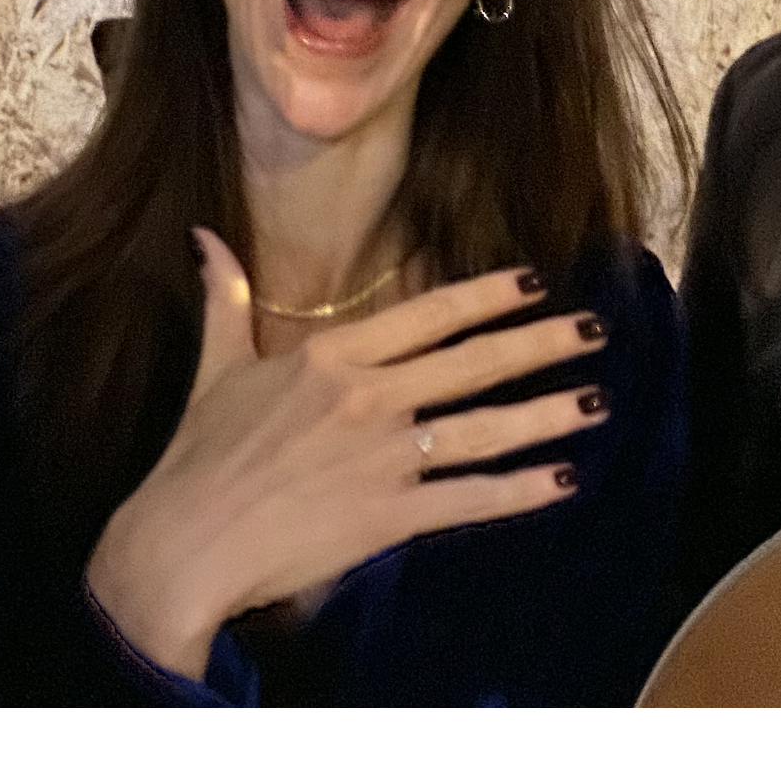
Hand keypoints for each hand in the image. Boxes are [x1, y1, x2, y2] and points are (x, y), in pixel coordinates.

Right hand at [85, 229, 610, 675]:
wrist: (183, 544)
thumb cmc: (196, 458)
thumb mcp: (215, 366)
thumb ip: (225, 296)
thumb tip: (205, 235)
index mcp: (330, 356)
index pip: (427, 315)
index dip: (487, 297)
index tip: (533, 283)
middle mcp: (367, 398)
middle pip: (473, 362)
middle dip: (540, 344)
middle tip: (594, 329)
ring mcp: (383, 458)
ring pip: (485, 428)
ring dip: (547, 414)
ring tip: (597, 400)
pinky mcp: (389, 516)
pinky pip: (470, 499)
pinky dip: (520, 491)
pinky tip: (562, 481)